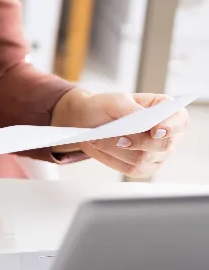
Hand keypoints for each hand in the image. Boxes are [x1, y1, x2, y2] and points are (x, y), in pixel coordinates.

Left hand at [50, 89, 189, 179]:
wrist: (90, 120)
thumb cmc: (106, 106)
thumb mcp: (115, 100)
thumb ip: (131, 109)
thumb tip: (143, 121)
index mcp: (167, 111)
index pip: (180, 121)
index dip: (171, 127)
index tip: (156, 131)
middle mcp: (168, 135)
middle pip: (162, 146)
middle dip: (137, 142)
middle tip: (117, 138)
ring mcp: (158, 154)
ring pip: (143, 159)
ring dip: (116, 150)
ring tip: (96, 139)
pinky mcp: (145, 168)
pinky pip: (132, 169)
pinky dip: (112, 159)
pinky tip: (100, 148)